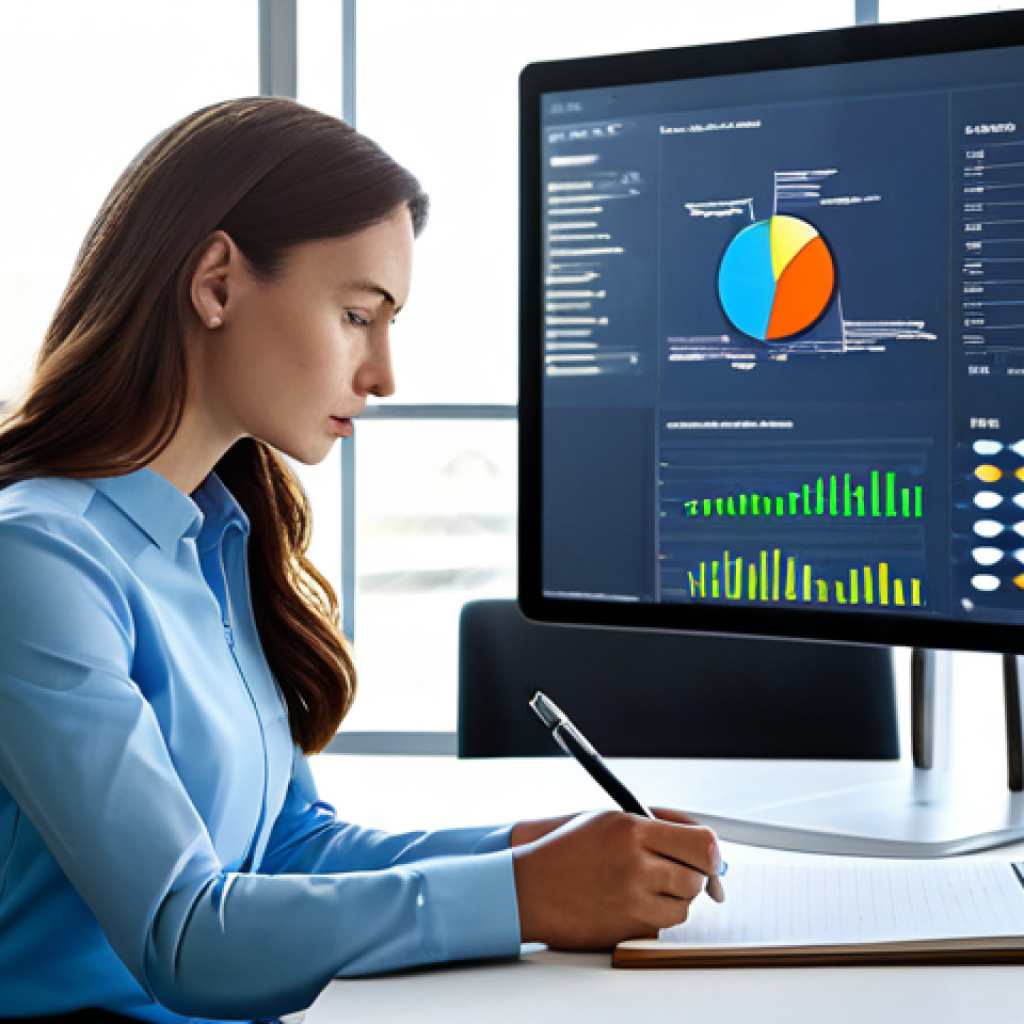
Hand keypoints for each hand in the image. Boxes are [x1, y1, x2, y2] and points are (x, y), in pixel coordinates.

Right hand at [512, 809, 720, 949]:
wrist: (528, 888)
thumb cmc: (567, 849)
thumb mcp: (611, 819)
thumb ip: (662, 827)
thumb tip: (711, 850)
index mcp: (633, 831)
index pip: (701, 844)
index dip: (711, 854)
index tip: (709, 857)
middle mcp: (636, 866)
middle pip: (697, 878)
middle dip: (688, 875)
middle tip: (667, 869)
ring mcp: (632, 902)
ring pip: (684, 906)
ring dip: (672, 898)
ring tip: (640, 884)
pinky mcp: (627, 931)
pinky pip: (661, 927)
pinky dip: (652, 917)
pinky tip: (625, 903)